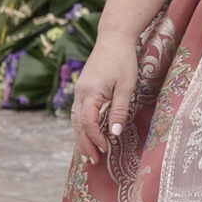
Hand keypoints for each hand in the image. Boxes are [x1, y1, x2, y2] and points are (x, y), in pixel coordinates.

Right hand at [70, 32, 140, 159]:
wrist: (114, 38)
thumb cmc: (123, 61)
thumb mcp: (126, 86)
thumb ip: (119, 111)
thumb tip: (114, 134)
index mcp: (90, 93)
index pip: (88, 123)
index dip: (95, 139)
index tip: (105, 151)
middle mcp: (80, 93)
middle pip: (78, 125)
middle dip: (85, 144)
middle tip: (92, 162)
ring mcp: (79, 91)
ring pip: (75, 120)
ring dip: (81, 137)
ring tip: (88, 155)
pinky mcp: (83, 89)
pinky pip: (78, 112)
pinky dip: (81, 126)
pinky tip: (87, 135)